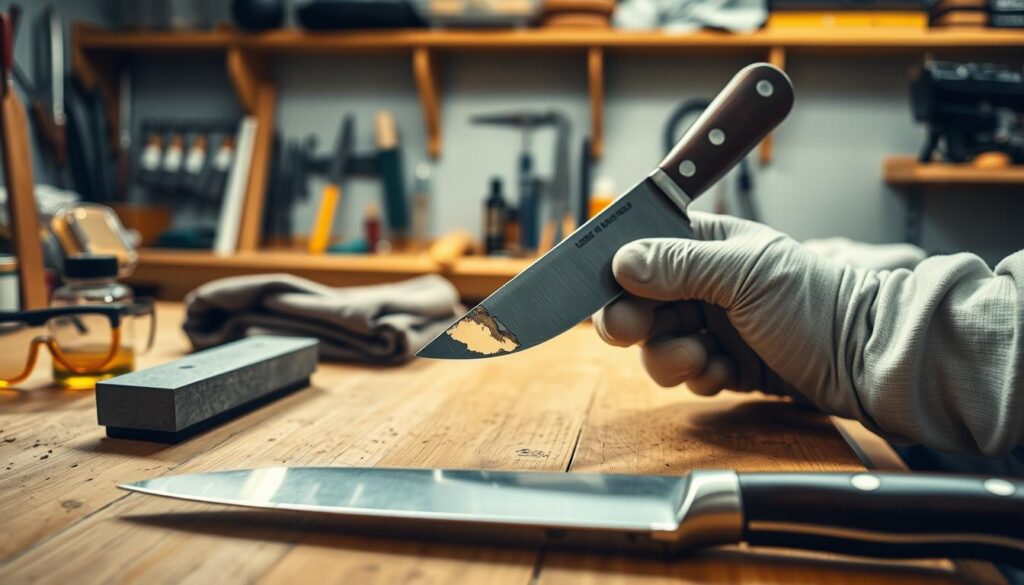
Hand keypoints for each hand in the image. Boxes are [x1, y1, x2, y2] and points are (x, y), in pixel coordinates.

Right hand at [594, 212, 848, 412]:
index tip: (604, 296)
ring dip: (670, 357)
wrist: (867, 360)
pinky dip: (701, 377)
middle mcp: (707, 284)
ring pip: (661, 345)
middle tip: (634, 333)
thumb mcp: (744, 273)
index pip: (644, 252)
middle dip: (638, 323)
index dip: (618, 275)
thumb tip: (622, 260)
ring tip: (700, 360)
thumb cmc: (817, 302)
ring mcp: (718, 326)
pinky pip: (691, 374)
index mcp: (709, 245)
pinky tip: (726, 374)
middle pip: (642, 304)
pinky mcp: (730, 365)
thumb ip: (679, 265)